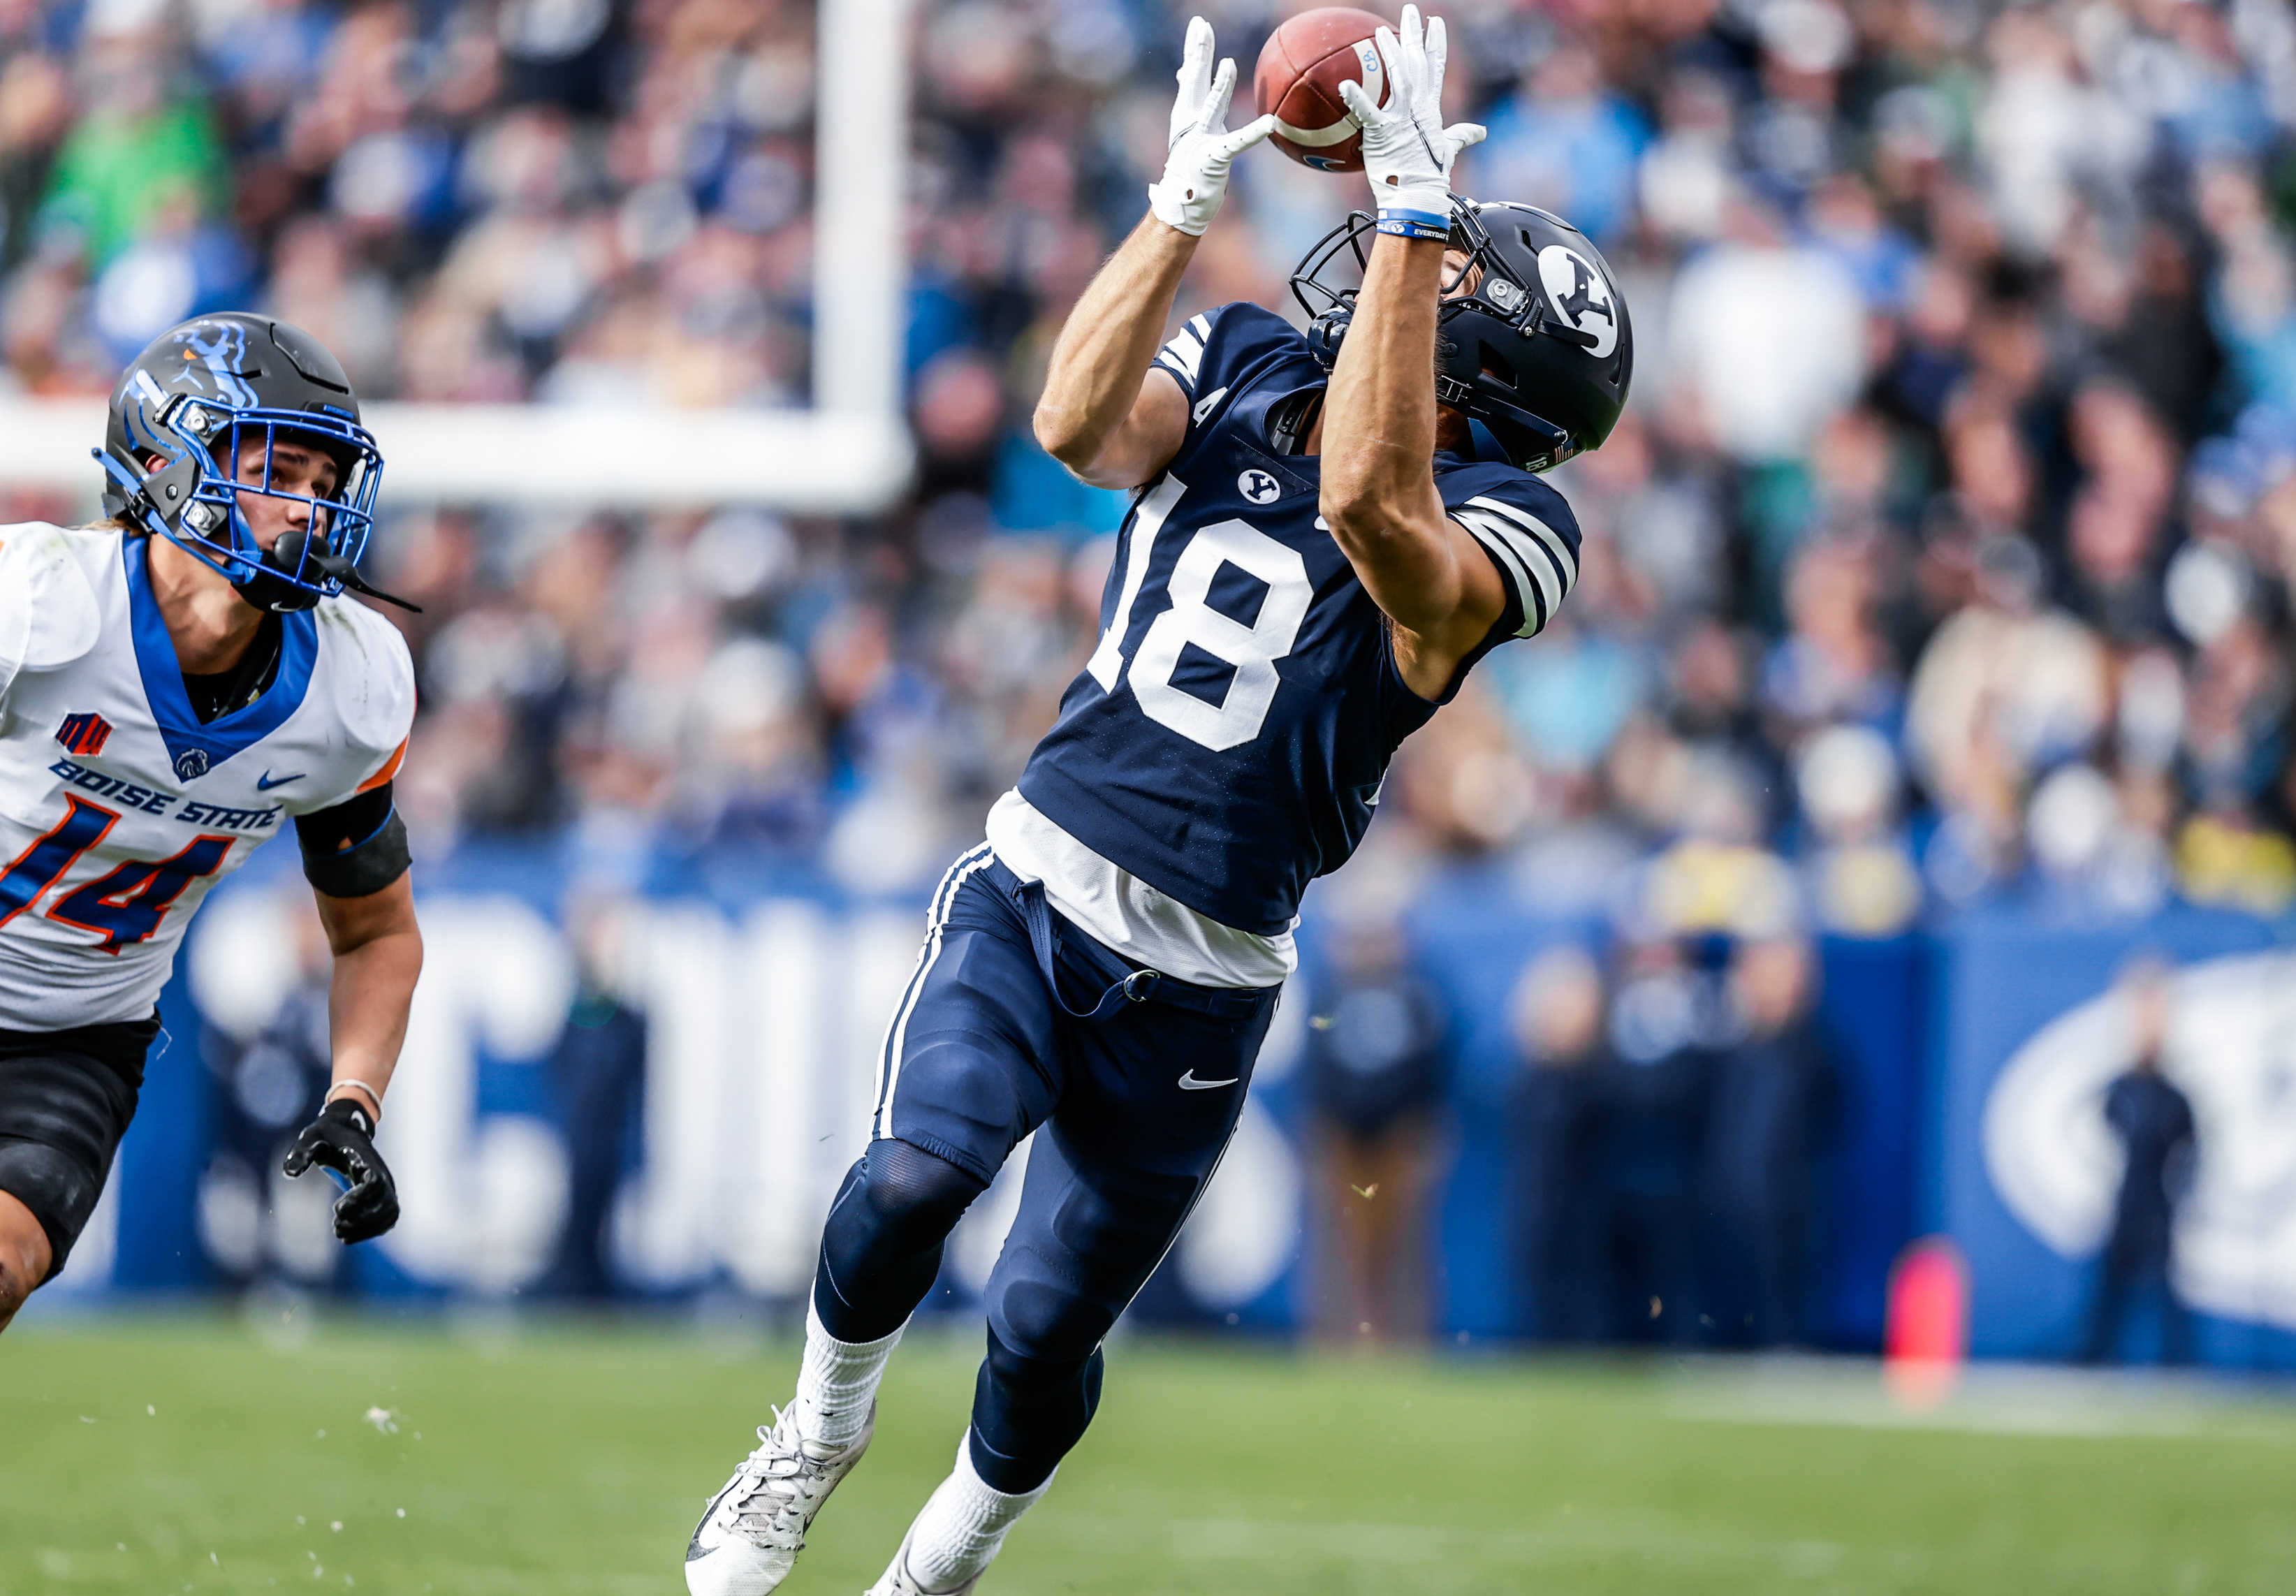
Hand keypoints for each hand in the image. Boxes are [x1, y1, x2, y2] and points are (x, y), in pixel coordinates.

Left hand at [282, 1098, 399, 1243]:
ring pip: (390, 1213)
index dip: (359, 1198)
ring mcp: (386, 1185)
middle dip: (363, 1220)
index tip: (336, 1210)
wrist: (346, 1131)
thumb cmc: (326, 1136)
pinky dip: (372, 1231)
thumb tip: (290, 1173)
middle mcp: (382, 1173)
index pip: (374, 1182)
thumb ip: (301, 1153)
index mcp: (365, 1159)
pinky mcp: (383, 1195)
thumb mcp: (310, 1138)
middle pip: (386, 1202)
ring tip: (340, 1234)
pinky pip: (387, 1217)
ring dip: (368, 1228)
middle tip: (336, 1226)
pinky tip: (349, 1237)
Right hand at [1146, 16, 1275, 237]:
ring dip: (1220, 86)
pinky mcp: (1215, 158)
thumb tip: (1185, 72)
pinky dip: (1253, 133)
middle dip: (1198, 52)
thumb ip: (1194, 98)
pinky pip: (1237, 144)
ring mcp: (1201, 139)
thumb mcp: (1191, 127)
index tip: (1198, 24)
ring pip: (1212, 106)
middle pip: (1196, 80)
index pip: (1193, 73)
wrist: (1183, 201)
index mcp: (1189, 112)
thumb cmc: (1193, 164)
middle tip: (1200, 26)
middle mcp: (1191, 121)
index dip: (1196, 48)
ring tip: (1229, 64)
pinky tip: (1269, 124)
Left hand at [1338, 5, 1484, 224]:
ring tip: (1381, 32)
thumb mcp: (1448, 151)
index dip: (1436, 45)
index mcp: (1430, 110)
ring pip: (1397, 77)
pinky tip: (1344, 85)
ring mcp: (1402, 119)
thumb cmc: (1430, 178)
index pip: (1435, 70)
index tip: (1435, 23)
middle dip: (1414, 35)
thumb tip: (1481, 131)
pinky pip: (1369, 112)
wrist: (1421, 198)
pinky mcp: (1384, 133)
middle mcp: (1418, 109)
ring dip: (1390, 53)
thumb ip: (1461, 136)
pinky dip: (1357, 99)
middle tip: (1410, 10)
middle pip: (1418, 63)